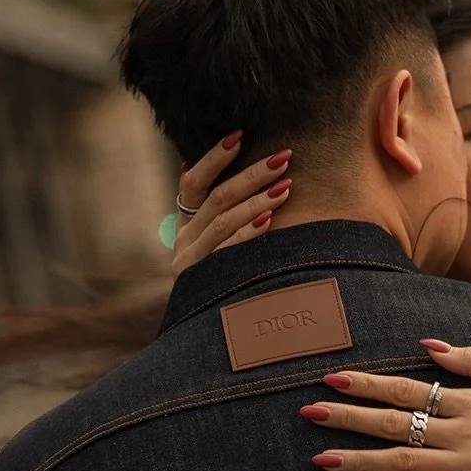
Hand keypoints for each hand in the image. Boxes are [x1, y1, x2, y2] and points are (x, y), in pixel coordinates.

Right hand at [172, 133, 292, 279]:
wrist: (210, 335)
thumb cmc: (228, 280)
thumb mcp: (218, 247)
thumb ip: (225, 214)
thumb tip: (239, 169)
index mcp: (186, 225)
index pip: (193, 182)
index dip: (214, 158)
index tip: (240, 135)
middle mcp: (184, 242)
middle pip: (217, 198)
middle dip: (252, 174)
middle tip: (283, 157)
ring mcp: (191, 264)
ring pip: (222, 222)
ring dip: (256, 200)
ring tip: (285, 186)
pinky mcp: (201, 283)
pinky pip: (228, 253)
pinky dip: (248, 234)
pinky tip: (269, 220)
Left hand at [300, 341, 470, 470]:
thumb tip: (428, 344)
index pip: (407, 387)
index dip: (366, 383)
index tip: (330, 377)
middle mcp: (463, 431)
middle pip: (394, 422)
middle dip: (348, 417)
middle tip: (308, 413)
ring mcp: (469, 467)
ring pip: (403, 462)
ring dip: (359, 460)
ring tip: (319, 458)